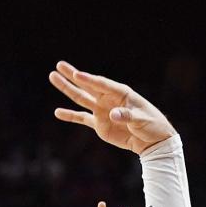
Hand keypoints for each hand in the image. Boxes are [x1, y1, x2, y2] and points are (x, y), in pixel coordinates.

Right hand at [50, 62, 174, 153]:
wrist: (152, 141)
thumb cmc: (151, 125)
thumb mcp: (142, 119)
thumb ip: (127, 116)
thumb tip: (112, 115)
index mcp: (121, 93)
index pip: (102, 84)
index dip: (89, 80)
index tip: (77, 74)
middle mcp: (108, 99)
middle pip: (87, 86)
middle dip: (73, 76)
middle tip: (59, 65)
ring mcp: (102, 111)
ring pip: (81, 98)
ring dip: (67, 89)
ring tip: (53, 77)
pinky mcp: (99, 124)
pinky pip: (82, 118)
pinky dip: (70, 115)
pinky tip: (58, 112)